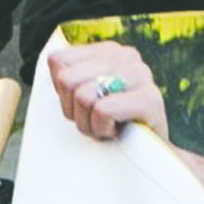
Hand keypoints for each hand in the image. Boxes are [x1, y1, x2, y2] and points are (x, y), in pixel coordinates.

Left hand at [51, 42, 165, 141]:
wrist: (149, 153)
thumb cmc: (110, 124)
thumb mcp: (84, 96)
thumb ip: (69, 75)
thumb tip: (54, 59)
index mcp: (108, 50)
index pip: (58, 61)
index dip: (62, 93)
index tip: (84, 106)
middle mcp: (126, 55)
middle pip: (68, 80)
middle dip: (74, 111)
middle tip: (95, 121)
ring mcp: (141, 74)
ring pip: (84, 96)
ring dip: (88, 123)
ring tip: (106, 126)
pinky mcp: (149, 99)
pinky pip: (102, 110)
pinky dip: (101, 129)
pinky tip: (117, 131)